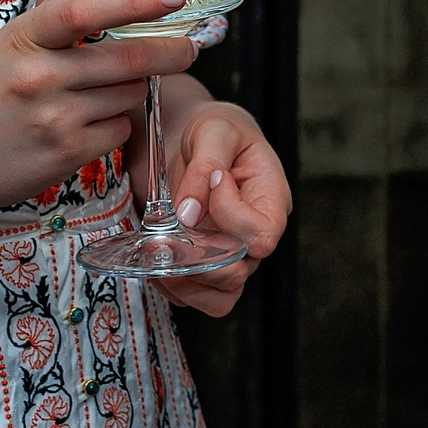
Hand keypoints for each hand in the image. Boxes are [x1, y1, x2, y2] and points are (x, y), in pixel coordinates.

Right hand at [0, 0, 202, 227]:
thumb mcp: (5, 49)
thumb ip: (55, 34)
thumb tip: (124, 16)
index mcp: (22, 37)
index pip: (86, 10)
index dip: (136, 0)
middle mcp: (38, 75)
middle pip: (128, 58)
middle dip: (172, 51)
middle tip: (191, 47)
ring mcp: (53, 117)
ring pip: (128, 95)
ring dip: (132, 91)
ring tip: (101, 94)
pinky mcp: (64, 154)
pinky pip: (117, 131)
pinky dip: (115, 125)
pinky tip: (85, 126)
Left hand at [157, 101, 291, 315]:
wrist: (194, 138)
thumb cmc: (216, 130)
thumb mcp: (214, 131)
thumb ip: (205, 167)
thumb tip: (188, 214)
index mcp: (272, 200)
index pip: (262, 234)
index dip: (231, 219)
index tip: (211, 184)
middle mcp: (256, 234)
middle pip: (239, 271)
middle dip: (197, 260)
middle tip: (160, 240)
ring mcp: (234, 254)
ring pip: (222, 295)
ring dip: (185, 283)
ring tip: (156, 257)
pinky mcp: (209, 265)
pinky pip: (199, 297)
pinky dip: (176, 290)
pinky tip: (157, 265)